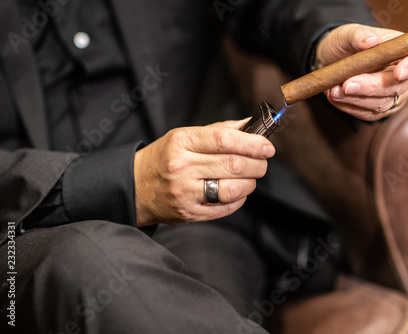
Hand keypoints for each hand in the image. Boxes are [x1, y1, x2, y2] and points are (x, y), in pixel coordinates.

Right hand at [133, 119, 274, 226]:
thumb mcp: (184, 136)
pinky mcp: (190, 213)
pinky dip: (240, 198)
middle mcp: (182, 167)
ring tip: (250, 177)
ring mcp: (185, 192)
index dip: (253, 143)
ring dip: (251, 182)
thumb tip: (251, 124)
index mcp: (181, 142)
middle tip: (263, 162)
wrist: (136, 187)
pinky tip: (238, 191)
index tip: (267, 146)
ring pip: (233, 189)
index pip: (226, 140)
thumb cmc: (164, 158)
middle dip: (257, 164)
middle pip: (233, 165)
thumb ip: (218, 131)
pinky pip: (226, 207)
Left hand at [316, 24, 407, 120]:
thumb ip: (359, 36)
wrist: (333, 61)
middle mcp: (404, 77)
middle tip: (347, 85)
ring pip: (381, 104)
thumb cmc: (346, 44)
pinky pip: (367, 114)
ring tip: (333, 91)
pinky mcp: (377, 110)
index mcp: (405, 52)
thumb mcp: (348, 34)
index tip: (398, 74)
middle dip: (370, 87)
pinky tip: (334, 98)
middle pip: (396, 87)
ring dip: (356, 100)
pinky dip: (349, 107)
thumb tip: (371, 41)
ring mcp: (393, 96)